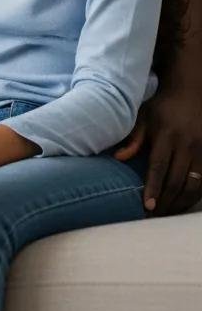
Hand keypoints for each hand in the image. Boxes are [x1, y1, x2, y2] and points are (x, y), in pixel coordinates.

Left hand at [114, 87, 201, 214]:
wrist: (190, 93)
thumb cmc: (160, 107)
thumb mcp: (143, 117)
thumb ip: (133, 139)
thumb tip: (117, 158)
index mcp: (167, 135)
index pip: (159, 167)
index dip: (153, 188)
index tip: (147, 206)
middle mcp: (187, 145)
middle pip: (176, 181)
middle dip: (165, 201)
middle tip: (153, 217)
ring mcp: (201, 152)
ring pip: (193, 186)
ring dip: (180, 203)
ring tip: (166, 215)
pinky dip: (193, 197)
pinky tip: (182, 204)